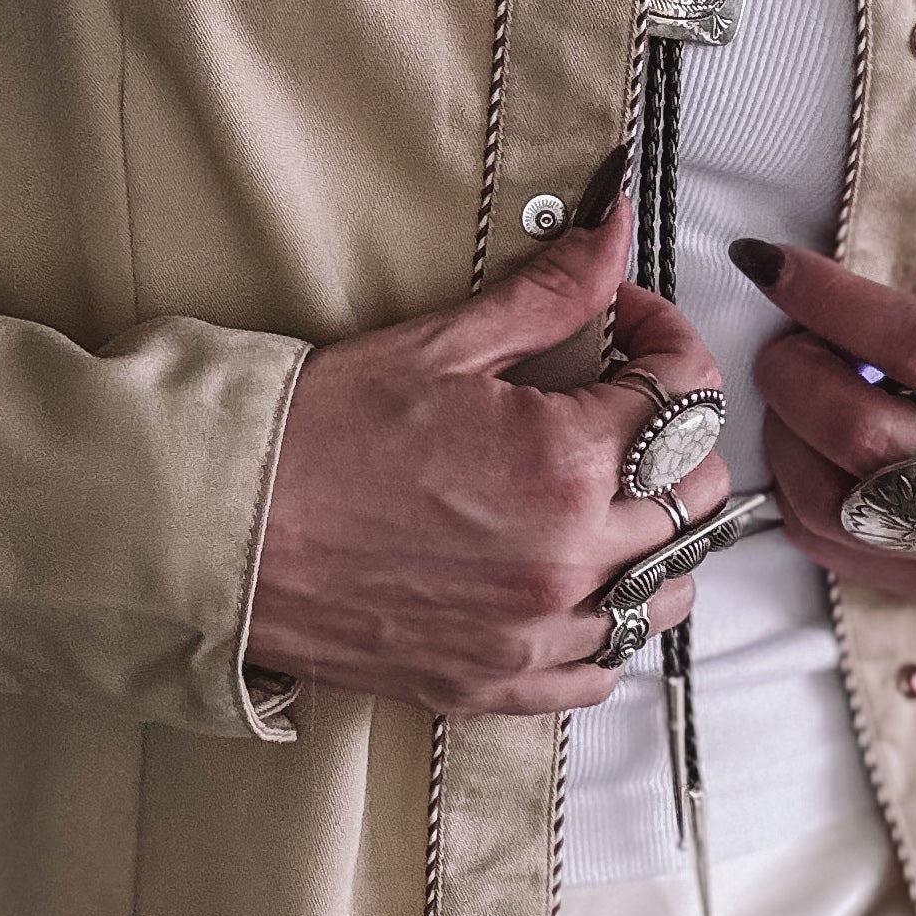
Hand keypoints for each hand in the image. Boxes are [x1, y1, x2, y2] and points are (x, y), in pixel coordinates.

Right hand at [251, 183, 728, 715]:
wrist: (218, 532)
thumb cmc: (309, 439)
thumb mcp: (438, 347)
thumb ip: (547, 295)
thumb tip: (612, 233)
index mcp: (563, 463)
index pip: (688, 395)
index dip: (667, 341)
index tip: (628, 327)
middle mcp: (566, 557)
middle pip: (697, 494)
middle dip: (676, 433)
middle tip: (621, 402)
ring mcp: (534, 631)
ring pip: (666, 594)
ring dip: (657, 537)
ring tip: (606, 496)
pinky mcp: (495, 682)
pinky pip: (601, 672)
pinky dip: (606, 627)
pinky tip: (572, 583)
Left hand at [737, 242, 915, 610]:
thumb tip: (831, 303)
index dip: (832, 301)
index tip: (776, 267)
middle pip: (863, 434)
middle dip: (796, 375)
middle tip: (787, 346)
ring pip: (831, 501)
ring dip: (784, 436)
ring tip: (794, 401)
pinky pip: (829, 545)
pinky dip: (796, 490)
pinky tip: (806, 454)